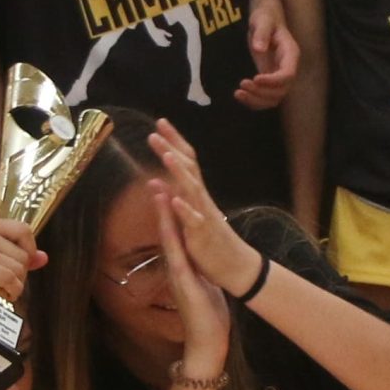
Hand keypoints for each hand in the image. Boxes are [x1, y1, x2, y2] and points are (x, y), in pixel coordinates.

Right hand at [0, 215, 41, 311]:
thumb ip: (19, 255)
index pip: (24, 229)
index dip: (30, 249)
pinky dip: (11, 291)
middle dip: (20, 273)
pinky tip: (1, 294)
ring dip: (15, 284)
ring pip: (19, 268)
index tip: (22, 263)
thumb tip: (44, 257)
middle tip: (3, 281)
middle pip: (23, 253)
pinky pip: (10, 278)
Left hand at [148, 121, 263, 297]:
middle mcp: (201, 199)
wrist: (235, 266)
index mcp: (196, 194)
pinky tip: (175, 199)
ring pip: (192, 189)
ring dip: (179, 171)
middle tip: (156, 130)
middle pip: (188, 167)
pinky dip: (185, 209)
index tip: (160, 124)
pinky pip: (194, 220)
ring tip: (166, 155)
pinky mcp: (203, 234)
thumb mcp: (187, 216)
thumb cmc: (210, 240)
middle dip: (172, 148)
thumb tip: (154, 181)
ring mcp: (203, 214)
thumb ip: (172, 197)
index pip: (186, 161)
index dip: (173, 142)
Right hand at [153, 187, 232, 375]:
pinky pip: (178, 259)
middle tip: (153, 177)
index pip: (174, 232)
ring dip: (161, 216)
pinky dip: (173, 241)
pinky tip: (170, 228)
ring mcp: (177, 275)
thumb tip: (193, 259)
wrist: (207, 343)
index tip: (166, 185)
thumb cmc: (206, 316)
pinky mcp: (184, 285)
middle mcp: (176, 267)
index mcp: (182, 265)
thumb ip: (194, 270)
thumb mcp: (200, 286)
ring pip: (168, 240)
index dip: (168, 209)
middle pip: (166, 230)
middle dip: (159, 205)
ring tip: (156, 190)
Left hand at [235, 0, 297, 109]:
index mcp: (290, 54)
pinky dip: (253, 101)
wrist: (265, 21)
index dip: (273, 81)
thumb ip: (262, 32)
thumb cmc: (265, 17)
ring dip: (257, 100)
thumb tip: (259, 48)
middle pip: (282, 90)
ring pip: (274, 98)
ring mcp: (279, 76)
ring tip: (238, 93)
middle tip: (242, 84)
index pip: (288, 74)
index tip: (255, 78)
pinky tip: (239, 95)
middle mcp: (288, 68)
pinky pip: (265, 97)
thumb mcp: (262, 20)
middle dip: (262, 92)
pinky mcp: (269, 81)